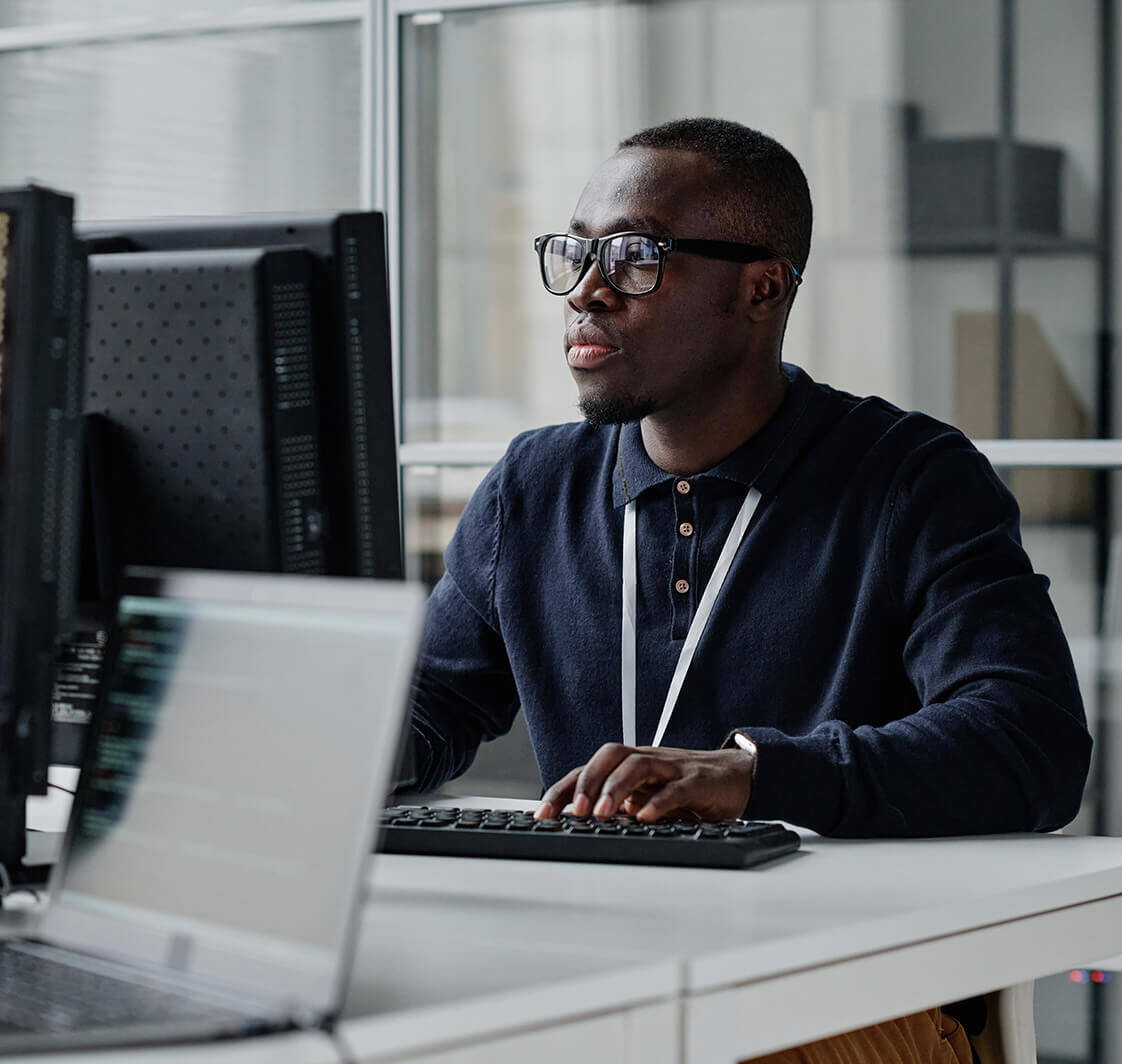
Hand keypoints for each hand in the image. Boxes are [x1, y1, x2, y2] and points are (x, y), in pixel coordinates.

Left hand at [535, 742, 754, 822]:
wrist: (738, 775)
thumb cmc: (687, 788)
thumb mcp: (648, 798)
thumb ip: (621, 808)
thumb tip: (580, 829)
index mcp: (631, 766)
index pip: (589, 770)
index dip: (562, 789)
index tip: (541, 816)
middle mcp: (648, 761)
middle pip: (610, 756)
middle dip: (586, 782)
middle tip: (573, 813)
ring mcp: (673, 768)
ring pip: (638, 766)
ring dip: (616, 788)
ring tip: (602, 814)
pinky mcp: (698, 781)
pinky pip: (676, 787)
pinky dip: (659, 802)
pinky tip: (646, 818)